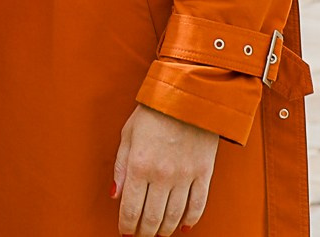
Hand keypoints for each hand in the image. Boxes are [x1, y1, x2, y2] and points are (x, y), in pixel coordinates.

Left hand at [113, 104, 218, 234]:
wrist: (188, 96)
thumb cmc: (154, 112)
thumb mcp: (128, 134)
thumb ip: (120, 167)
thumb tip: (116, 194)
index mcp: (139, 165)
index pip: (131, 208)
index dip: (126, 225)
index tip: (124, 232)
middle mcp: (162, 175)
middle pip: (152, 218)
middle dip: (144, 232)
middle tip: (140, 236)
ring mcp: (185, 176)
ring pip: (174, 216)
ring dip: (164, 230)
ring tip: (158, 233)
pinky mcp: (204, 173)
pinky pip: (198, 205)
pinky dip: (190, 220)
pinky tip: (182, 226)